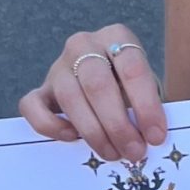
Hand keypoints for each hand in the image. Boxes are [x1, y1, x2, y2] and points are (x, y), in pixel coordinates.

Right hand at [17, 25, 166, 161]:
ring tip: (113, 153)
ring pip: (70, 97)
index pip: (132, 69)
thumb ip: (149, 106)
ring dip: (93, 132)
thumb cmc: (131, 85)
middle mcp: (84, 44)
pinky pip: (33, 107)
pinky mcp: (40, 89)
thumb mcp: (146, 86)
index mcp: (117, 36)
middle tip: (134, 152)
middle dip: (118, 124)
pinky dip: (51, 125)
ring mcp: (58, 66)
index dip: (146, 106)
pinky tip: (72, 138)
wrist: (107, 81)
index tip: (156, 136)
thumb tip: (154, 137)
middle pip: (98, 84)